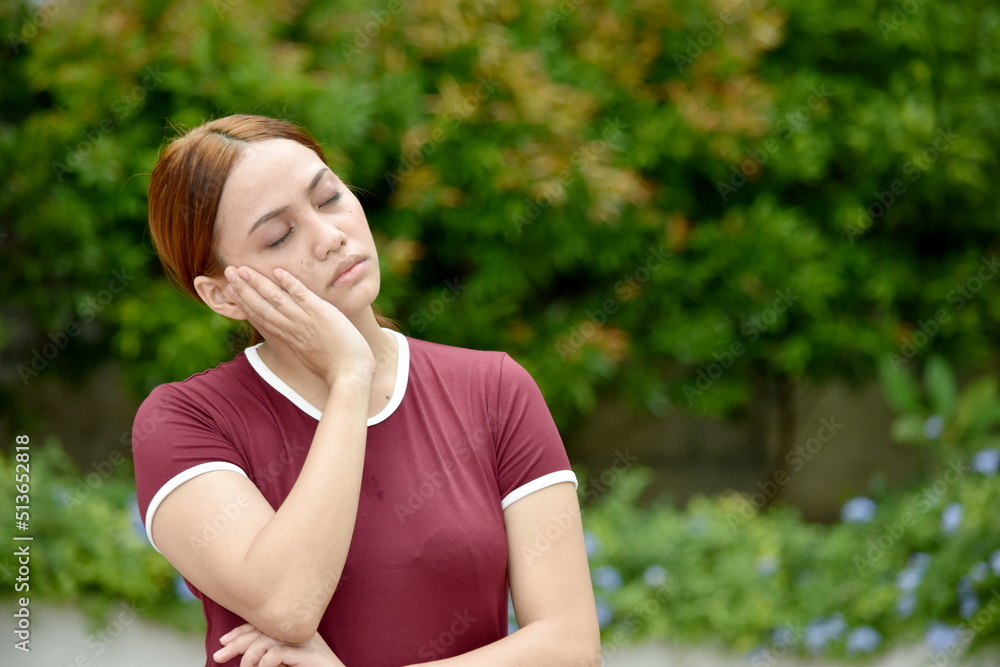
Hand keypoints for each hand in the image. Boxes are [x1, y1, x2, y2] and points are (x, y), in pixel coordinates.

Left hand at [214, 623, 344, 666]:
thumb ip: (269, 652)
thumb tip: (240, 653)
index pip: (263, 622)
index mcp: (294, 627)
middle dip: (236, 642)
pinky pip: (277, 653)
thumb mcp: (284, 661)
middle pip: (261, 628)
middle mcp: (300, 628)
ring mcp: (305, 640)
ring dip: (249, 657)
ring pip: (266, 639)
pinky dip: (264, 663)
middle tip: (218, 656)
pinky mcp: (309, 653)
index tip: (223, 642)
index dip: (241, 630)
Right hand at [224, 265, 374, 386]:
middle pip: (261, 306)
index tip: (231, 291)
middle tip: (228, 273)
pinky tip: (278, 272)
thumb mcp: (312, 356)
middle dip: (243, 289)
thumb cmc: (337, 369)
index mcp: (290, 338)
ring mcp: (306, 321)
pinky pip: (302, 295)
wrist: (351, 377)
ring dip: (258, 283)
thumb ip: (303, 344)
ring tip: (242, 269)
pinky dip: (290, 283)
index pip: (262, 318)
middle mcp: (293, 328)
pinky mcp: (321, 314)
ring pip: (276, 299)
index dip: (245, 304)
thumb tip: (300, 341)